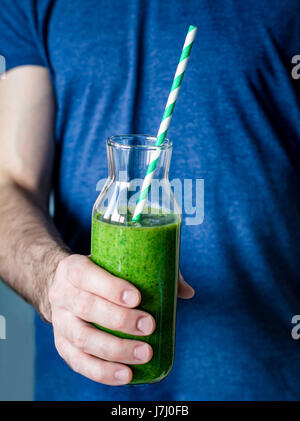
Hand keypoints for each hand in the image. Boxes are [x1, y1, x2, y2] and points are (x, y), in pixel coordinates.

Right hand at [48, 254, 193, 385]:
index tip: (137, 298)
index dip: (110, 287)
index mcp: (73, 269)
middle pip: (86, 308)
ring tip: (145, 353)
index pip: (86, 275)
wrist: (64, 287)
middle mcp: (61, 295)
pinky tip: (126, 375)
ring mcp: (60, 322)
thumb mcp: (113, 262)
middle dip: (119, 320)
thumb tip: (186, 292)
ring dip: (115, 349)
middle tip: (149, 326)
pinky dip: (102, 372)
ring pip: (82, 339)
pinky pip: (79, 362)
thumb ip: (150, 271)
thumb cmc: (98, 274)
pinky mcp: (62, 345)